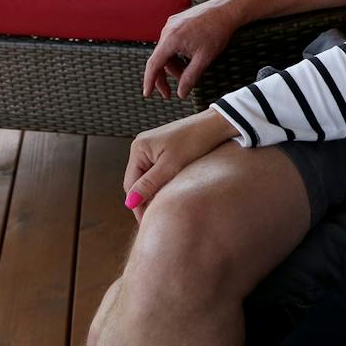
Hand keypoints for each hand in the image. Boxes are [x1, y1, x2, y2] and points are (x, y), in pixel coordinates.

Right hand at [122, 110, 238, 220]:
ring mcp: (152, 147)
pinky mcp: (164, 149)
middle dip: (144, 199)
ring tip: (163, 207)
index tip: (146, 221)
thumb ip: (149, 184)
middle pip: (137, 180)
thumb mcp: (171, 166)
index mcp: (139, 148)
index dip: (137, 205)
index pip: (130, 184)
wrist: (216, 124)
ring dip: (153, 191)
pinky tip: (170, 192)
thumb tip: (130, 202)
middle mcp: (141, 146)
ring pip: (147, 177)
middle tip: (156, 217)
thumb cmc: (195, 141)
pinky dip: (161, 182)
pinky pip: (157, 170)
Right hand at [143, 0, 241, 98]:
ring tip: (188, 72)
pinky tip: (188, 59)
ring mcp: (171, 24)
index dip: (149, 81)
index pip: (154, 65)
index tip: (147, 94)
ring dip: (174, 65)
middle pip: (159, 59)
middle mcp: (167, 30)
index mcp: (171, 40)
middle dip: (164, 77)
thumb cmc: (217, 32)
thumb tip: (181, 94)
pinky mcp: (177, 21)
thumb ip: (190, 78)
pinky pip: (171, 41)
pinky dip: (176, 53)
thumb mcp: (204, 59)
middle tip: (170, 92)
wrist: (227, 10)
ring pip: (166, 51)